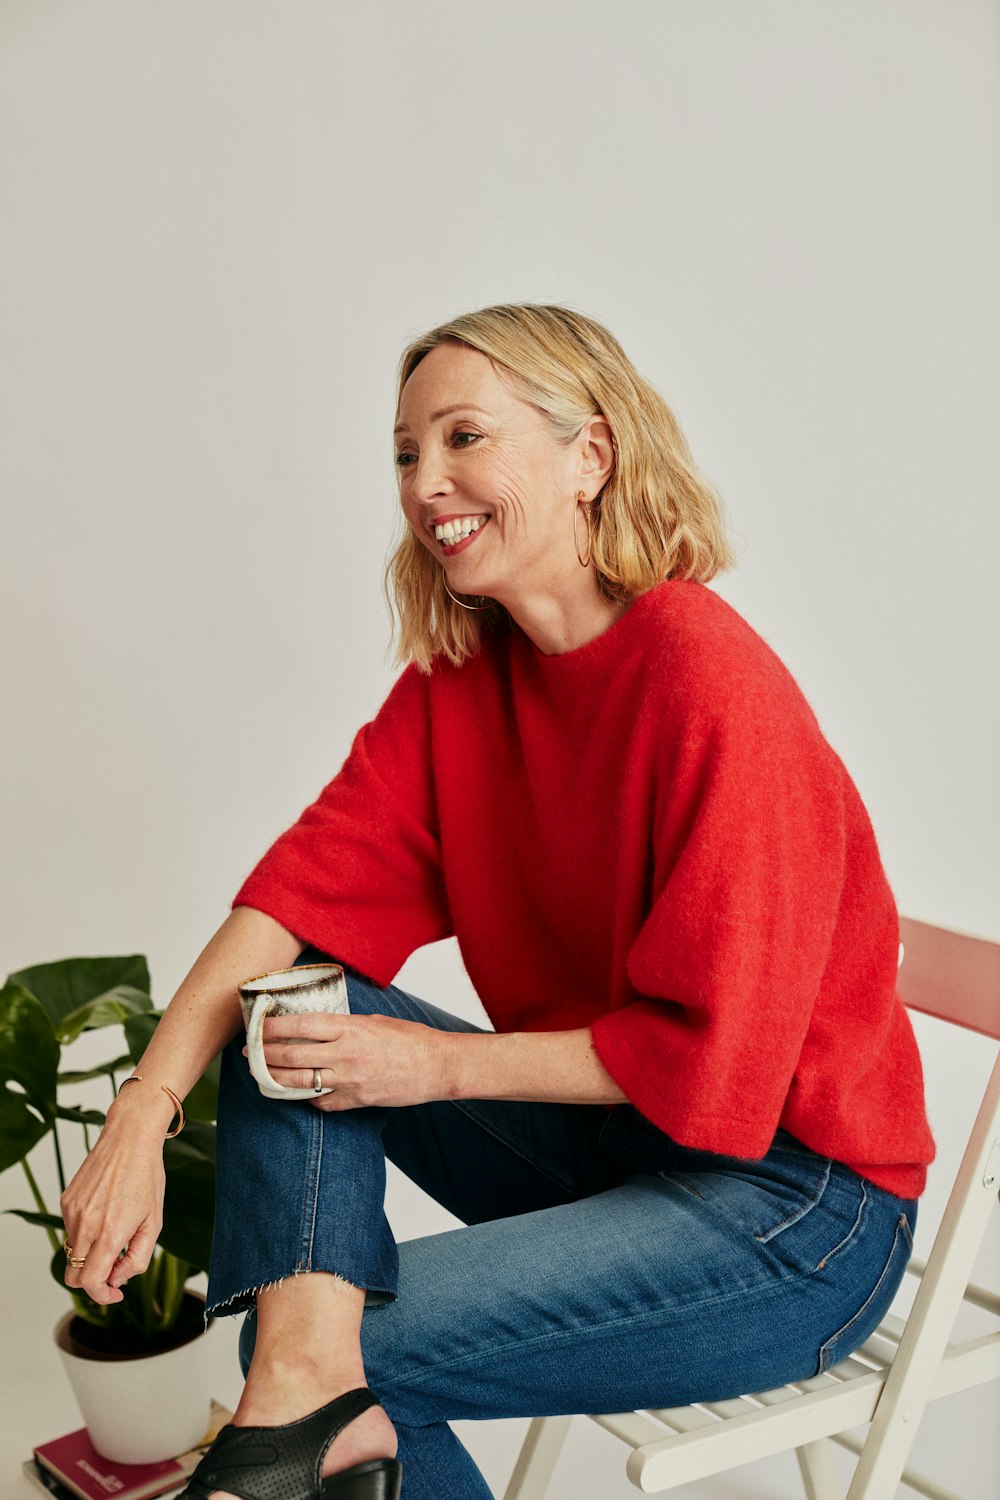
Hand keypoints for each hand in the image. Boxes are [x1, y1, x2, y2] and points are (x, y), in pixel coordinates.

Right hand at [60, 1109, 165, 1304]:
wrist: (129, 1138)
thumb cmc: (147, 1176)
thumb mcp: (154, 1222)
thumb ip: (137, 1258)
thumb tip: (117, 1279)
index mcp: (110, 1232)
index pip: (91, 1283)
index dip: (102, 1296)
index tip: (115, 1293)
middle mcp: (85, 1224)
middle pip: (74, 1275)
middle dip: (92, 1281)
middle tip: (114, 1270)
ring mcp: (72, 1212)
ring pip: (72, 1253)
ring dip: (90, 1254)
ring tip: (115, 1232)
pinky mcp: (66, 1201)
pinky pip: (71, 1230)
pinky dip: (85, 1233)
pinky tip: (105, 1213)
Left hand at [251, 1012, 451, 1110]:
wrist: (436, 1066)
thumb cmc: (411, 1039)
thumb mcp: (375, 1021)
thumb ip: (345, 1024)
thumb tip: (319, 1026)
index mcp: (350, 1028)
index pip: (300, 1025)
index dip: (273, 1027)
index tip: (257, 1026)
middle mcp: (345, 1054)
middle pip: (291, 1054)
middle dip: (264, 1054)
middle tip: (250, 1052)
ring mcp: (349, 1080)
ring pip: (299, 1081)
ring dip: (275, 1077)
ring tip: (261, 1074)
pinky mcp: (355, 1101)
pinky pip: (321, 1102)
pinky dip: (305, 1097)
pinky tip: (296, 1092)